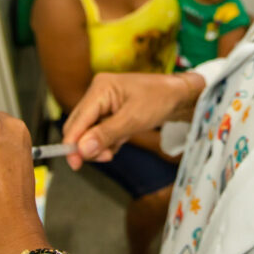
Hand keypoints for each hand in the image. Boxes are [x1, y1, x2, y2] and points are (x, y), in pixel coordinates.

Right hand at [62, 72, 203, 170]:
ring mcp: (104, 102)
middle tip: (105, 157)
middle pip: (79, 126)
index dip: (72, 143)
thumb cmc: (160, 100)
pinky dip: (107, 141)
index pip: (77, 119)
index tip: (75, 165)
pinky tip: (121, 141)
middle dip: (88, 146)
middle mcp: (98, 93)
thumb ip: (106, 135)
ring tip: (116, 148)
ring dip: (99, 145)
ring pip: (89, 131)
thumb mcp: (133, 119)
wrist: (181, 96)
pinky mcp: (111, 112)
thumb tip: (82, 150)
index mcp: (100, 88)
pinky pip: (100, 131)